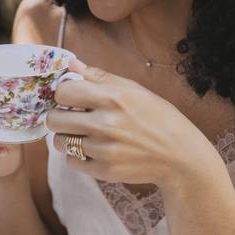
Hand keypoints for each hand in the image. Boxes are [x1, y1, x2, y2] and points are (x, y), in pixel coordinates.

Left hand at [46, 60, 218, 190]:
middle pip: (54, 119)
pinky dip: (78, 156)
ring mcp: (104, 150)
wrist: (180, 156)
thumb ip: (99, 77)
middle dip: (59, 116)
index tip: (72, 97)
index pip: (63, 91)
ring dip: (66, 136)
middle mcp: (106, 124)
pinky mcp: (104, 171)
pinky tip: (94, 149)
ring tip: (83, 134)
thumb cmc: (158, 118)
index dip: (64, 93)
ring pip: (59, 142)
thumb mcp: (134, 90)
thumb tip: (71, 64)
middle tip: (72, 117)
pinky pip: (71, 161)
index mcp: (113, 97)